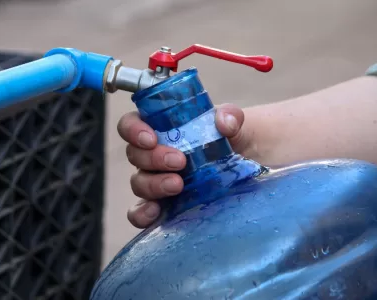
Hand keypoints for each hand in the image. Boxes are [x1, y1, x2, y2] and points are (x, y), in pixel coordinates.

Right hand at [117, 103, 250, 227]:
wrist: (246, 167)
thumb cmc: (232, 140)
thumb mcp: (234, 123)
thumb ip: (230, 116)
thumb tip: (224, 123)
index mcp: (160, 128)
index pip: (131, 124)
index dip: (133, 130)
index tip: (152, 138)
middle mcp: (152, 155)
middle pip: (134, 155)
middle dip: (153, 158)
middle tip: (180, 161)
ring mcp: (155, 181)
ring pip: (138, 183)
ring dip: (153, 184)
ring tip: (178, 185)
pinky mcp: (162, 206)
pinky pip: (139, 213)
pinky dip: (141, 214)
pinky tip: (155, 212)